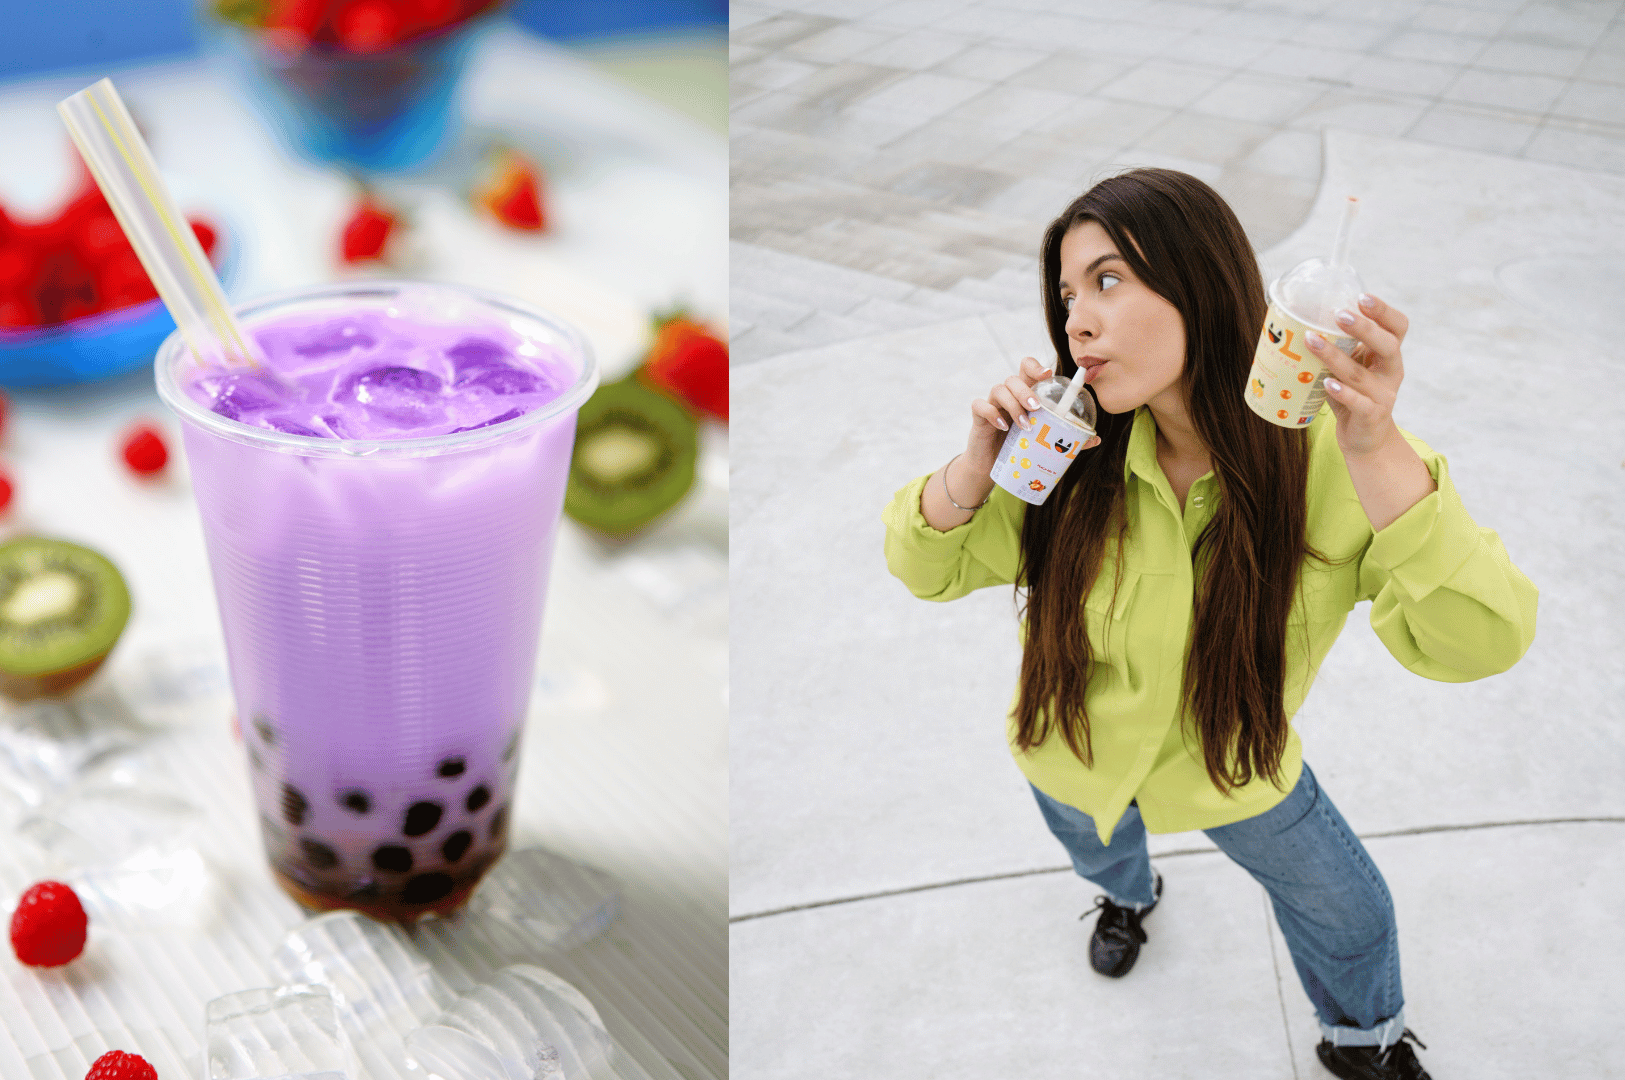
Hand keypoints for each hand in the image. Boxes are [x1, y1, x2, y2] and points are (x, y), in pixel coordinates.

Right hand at [966, 356, 1101, 469]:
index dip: (1036, 367)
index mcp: (1025, 394)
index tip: (1047, 374)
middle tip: (1037, 407)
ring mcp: (992, 404)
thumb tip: (1095, 439)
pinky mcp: (978, 417)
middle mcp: (1008, 395)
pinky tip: (1002, 426)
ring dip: (1013, 405)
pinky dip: (992, 413)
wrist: (990, 466)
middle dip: (1026, 390)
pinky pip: (980, 406)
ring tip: (1024, 425)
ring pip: (999, 389)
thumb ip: (1066, 437)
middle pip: (1014, 378)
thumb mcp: (1042, 442)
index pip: (1028, 369)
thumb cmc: (1019, 448)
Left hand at [1304, 293, 1410, 457]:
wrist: (1365, 439)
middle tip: (1339, 314)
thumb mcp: (1351, 368)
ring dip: (1335, 356)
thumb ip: (1340, 348)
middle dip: (1365, 328)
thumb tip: (1299, 319)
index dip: (1383, 311)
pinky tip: (1327, 383)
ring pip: (1361, 374)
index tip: (1362, 297)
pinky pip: (1359, 403)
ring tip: (1312, 341)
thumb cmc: (1353, 396)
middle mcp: (1391, 372)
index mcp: (1388, 356)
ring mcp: (1384, 396)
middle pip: (1388, 345)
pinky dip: (1343, 393)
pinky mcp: (1372, 416)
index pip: (1397, 327)